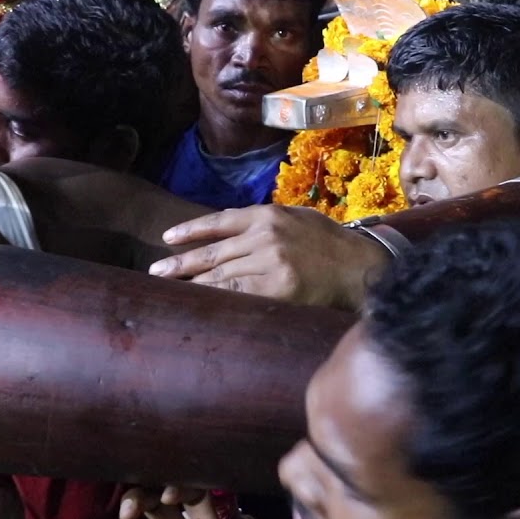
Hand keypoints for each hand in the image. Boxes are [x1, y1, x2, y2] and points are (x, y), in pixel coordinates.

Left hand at [148, 205, 389, 310]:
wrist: (363, 268)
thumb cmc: (333, 246)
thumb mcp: (300, 220)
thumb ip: (268, 223)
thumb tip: (233, 231)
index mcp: (269, 215)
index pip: (220, 222)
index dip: (191, 231)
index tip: (168, 238)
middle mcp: (265, 235)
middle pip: (214, 252)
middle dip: (182, 263)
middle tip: (156, 272)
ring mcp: (270, 262)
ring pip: (221, 274)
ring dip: (192, 283)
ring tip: (169, 289)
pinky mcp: (277, 288)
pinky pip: (237, 294)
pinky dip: (215, 299)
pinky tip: (198, 303)